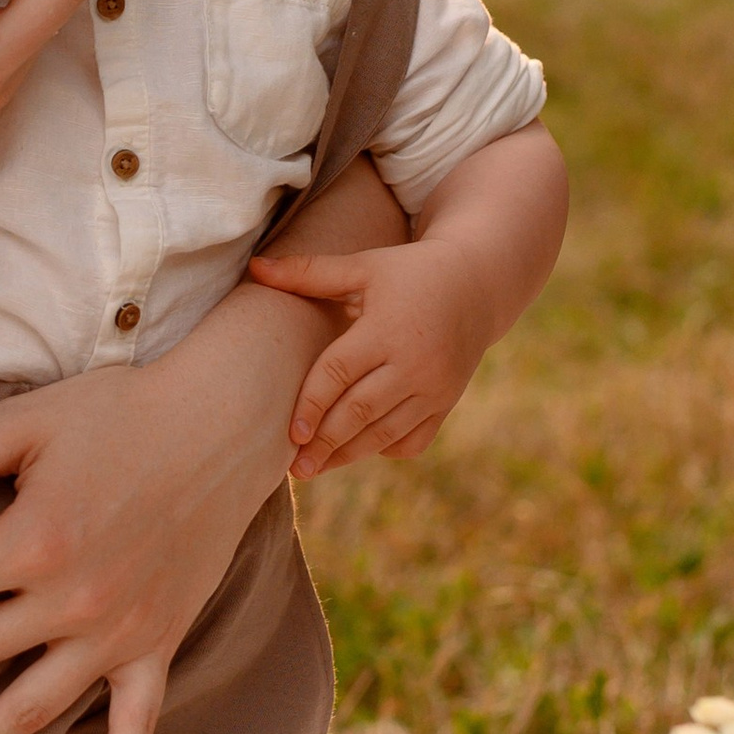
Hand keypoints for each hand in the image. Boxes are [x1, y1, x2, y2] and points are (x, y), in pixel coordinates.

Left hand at [253, 122, 566, 472]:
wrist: (479, 285)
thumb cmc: (410, 273)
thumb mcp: (364, 266)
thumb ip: (309, 272)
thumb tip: (254, 267)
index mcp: (388, 330)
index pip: (340, 374)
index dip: (313, 404)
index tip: (291, 433)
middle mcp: (414, 364)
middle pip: (360, 412)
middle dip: (325, 443)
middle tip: (295, 466)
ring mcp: (435, 389)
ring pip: (385, 434)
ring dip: (348, 454)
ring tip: (314, 468)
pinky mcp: (446, 403)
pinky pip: (414, 440)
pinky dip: (386, 450)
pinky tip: (359, 451)